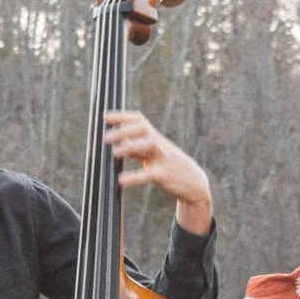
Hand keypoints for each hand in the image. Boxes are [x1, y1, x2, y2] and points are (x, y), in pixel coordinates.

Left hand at [104, 112, 211, 233]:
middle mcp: (159, 144)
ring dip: (131, 146)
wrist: (194, 182)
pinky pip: (149, 174)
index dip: (122, 116)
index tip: (105, 117)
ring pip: (150, 144)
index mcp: (155, 137)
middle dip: (124, 130)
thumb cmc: (169, 166)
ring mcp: (163, 158)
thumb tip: (118, 140)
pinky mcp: (164, 175)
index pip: (139, 120)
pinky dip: (135, 177)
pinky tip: (121, 180)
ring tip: (115, 153)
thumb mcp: (153, 154)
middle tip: (105, 139)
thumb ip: (136, 148)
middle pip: (143, 128)